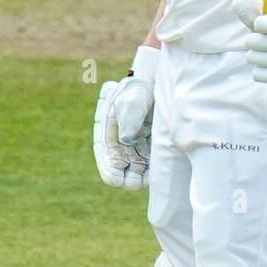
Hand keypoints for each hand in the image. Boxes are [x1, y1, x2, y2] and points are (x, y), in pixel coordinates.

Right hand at [92, 46, 159, 189]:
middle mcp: (121, 135)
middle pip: (119, 160)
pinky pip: (148, 160)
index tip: (114, 180)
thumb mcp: (133, 98)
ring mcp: (137, 140)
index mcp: (108, 125)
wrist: (162, 83)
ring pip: (134, 163)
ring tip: (141, 183)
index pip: (104, 150)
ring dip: (136, 175)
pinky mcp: (152, 142)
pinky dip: (149, 170)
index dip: (108, 166)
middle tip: (131, 184)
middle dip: (124, 174)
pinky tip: (152, 177)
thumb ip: (129, 117)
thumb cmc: (144, 87)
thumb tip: (126, 140)